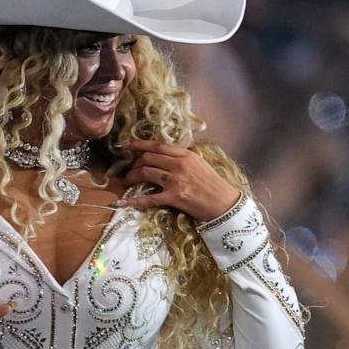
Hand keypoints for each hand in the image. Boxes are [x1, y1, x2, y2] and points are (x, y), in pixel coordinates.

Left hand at [118, 139, 240, 221]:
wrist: (224, 203)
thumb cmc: (213, 184)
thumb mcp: (199, 163)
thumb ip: (181, 158)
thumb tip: (163, 157)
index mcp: (185, 155)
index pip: (158, 146)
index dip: (140, 144)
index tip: (127, 145)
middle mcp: (178, 165)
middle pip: (148, 158)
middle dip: (135, 163)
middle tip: (130, 169)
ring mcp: (175, 181)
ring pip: (145, 173)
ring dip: (132, 177)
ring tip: (128, 181)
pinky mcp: (173, 197)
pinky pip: (149, 198)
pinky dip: (134, 200)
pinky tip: (125, 202)